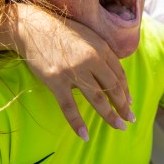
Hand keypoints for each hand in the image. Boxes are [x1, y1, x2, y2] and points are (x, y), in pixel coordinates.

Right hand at [0, 4, 133, 140]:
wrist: (33, 28)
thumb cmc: (62, 33)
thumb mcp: (88, 37)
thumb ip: (101, 55)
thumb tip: (113, 77)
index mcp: (101, 48)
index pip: (119, 74)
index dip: (126, 91)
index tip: (130, 103)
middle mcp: (91, 59)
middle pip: (113, 87)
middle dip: (124, 106)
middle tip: (130, 119)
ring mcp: (74, 71)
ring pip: (97, 98)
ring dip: (110, 115)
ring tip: (119, 127)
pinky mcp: (56, 80)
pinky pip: (69, 107)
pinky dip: (78, 123)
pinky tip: (85, 136)